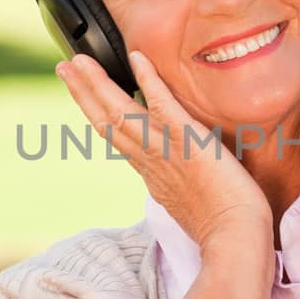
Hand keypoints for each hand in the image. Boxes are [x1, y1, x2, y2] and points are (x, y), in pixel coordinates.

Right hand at [56, 50, 273, 254]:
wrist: (235, 241)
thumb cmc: (224, 230)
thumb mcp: (192, 207)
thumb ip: (181, 187)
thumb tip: (180, 182)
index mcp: (152, 175)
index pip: (117, 139)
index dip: (97, 115)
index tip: (84, 97)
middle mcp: (151, 162)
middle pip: (107, 122)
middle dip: (83, 94)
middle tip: (64, 67)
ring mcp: (166, 151)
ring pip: (122, 113)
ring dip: (98, 84)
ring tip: (79, 61)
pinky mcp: (188, 142)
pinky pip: (163, 106)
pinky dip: (149, 80)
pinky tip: (137, 57)